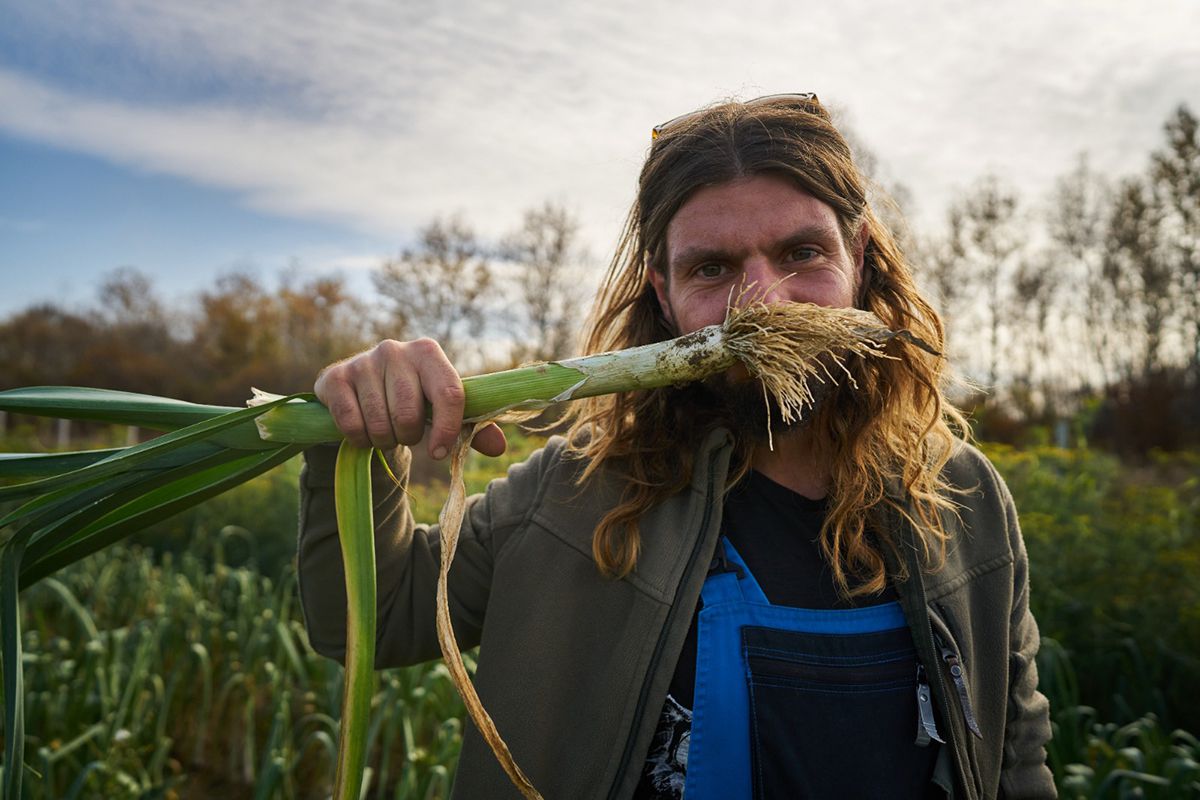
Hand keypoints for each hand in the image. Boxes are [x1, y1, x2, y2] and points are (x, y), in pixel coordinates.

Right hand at [314, 338, 506, 458]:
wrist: (360, 394)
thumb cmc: (411, 401)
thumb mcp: (442, 411)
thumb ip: (472, 428)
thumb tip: (499, 448)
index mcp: (429, 352)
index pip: (449, 393)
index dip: (447, 429)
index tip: (440, 453)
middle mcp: (395, 350)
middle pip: (410, 414)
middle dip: (409, 436)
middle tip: (405, 434)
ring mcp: (363, 361)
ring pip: (381, 423)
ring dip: (384, 440)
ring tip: (385, 430)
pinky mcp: (334, 377)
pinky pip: (352, 424)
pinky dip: (359, 439)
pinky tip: (362, 430)